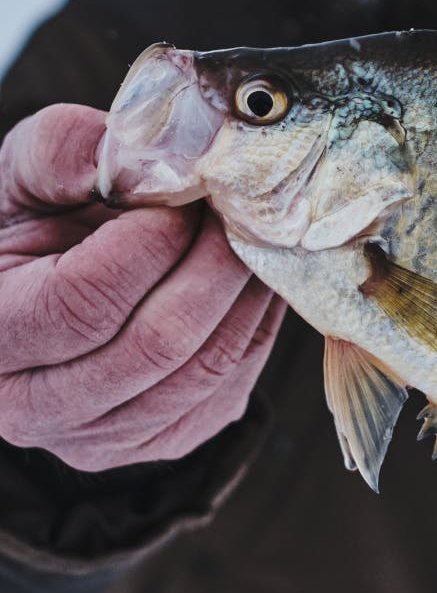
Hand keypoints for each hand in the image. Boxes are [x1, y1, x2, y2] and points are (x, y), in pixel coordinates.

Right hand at [0, 104, 285, 470]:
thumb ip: (61, 153)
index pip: (81, 304)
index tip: (182, 195)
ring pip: (204, 370)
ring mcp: (107, 438)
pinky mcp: (167, 439)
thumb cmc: (35, 228)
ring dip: (243, 293)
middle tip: (234, 207)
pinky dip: (256, 323)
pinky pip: (233, 383)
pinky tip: (253, 275)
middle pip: (156, 344)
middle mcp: (37, 410)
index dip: (147, 244)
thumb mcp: (26, 177)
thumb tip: (135, 153)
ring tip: (251, 234)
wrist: (52, 286)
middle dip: (212, 264)